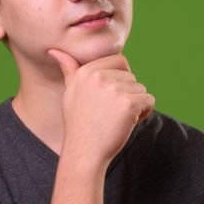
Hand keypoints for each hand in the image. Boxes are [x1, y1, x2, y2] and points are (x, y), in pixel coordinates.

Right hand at [48, 49, 154, 164]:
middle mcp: (99, 76)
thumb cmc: (79, 124)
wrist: (85, 152)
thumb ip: (69, 70)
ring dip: (135, 105)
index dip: (120, 81)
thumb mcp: (70, 93)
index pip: (120, 61)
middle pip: (131, 77)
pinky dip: (144, 113)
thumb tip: (54, 50)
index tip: (108, 99)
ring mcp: (115, 89)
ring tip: (117, 119)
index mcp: (86, 71)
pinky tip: (127, 124)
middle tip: (111, 113)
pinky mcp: (129, 103)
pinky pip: (149, 101)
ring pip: (141, 89)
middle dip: (127, 94)